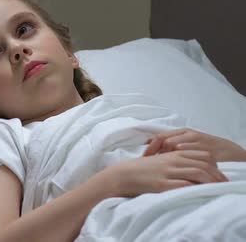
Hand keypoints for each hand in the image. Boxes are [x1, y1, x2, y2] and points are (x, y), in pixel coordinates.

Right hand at [107, 150, 227, 196]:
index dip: (215, 164)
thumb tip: (194, 165)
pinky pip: (184, 185)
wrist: (123, 175)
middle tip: (222, 183)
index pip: (202, 155)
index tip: (218, 173)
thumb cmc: (141, 168)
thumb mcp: (160, 159)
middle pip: (203, 163)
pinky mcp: (161, 184)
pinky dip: (195, 188)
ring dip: (210, 181)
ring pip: (197, 172)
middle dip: (217, 174)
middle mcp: (172, 161)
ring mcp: (167, 172)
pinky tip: (199, 191)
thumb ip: (176, 160)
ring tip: (215, 188)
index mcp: (173, 153)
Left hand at [143, 128, 245, 161]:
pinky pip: (189, 154)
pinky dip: (181, 160)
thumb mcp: (187, 144)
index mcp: (181, 132)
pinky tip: (176, 168)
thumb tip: (150, 149)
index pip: (160, 137)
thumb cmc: (204, 149)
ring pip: (176, 147)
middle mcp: (188, 134)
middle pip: (165, 141)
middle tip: (148, 163)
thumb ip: (171, 146)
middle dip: (155, 152)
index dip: (150, 147)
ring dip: (166, 157)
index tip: (142, 157)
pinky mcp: (205, 149)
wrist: (228, 150)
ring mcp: (197, 141)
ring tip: (159, 167)